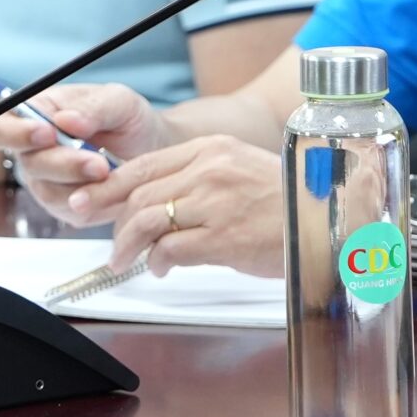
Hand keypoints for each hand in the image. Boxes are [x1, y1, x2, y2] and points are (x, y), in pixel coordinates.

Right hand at [0, 82, 167, 215]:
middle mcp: (34, 152)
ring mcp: (47, 182)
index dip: (16, 133)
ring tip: (110, 170)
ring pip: (48, 190)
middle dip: (63, 163)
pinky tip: (112, 187)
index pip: (0, 127)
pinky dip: (93, 199)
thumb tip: (66, 120)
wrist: (155, 149)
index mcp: (35, 116)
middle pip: (28, 163)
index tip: (47, 132)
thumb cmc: (128, 119)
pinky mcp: (66, 207)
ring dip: (80, 183)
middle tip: (96, 162)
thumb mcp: (119, 101)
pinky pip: (70, 209)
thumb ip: (93, 107)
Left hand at [53, 135, 281, 277]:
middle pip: (139, 195)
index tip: (89, 203)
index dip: (108, 188)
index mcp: (213, 148)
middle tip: (113, 246)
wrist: (327, 221)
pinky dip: (157, 262)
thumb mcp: (241, 170)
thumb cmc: (287, 201)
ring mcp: (216, 203)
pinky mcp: (223, 237)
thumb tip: (154, 200)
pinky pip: (170, 249)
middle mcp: (211, 170)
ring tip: (127, 261)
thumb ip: (200, 177)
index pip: (143, 165)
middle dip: (115, 224)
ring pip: (147, 221)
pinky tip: (163, 268)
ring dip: (129, 246)